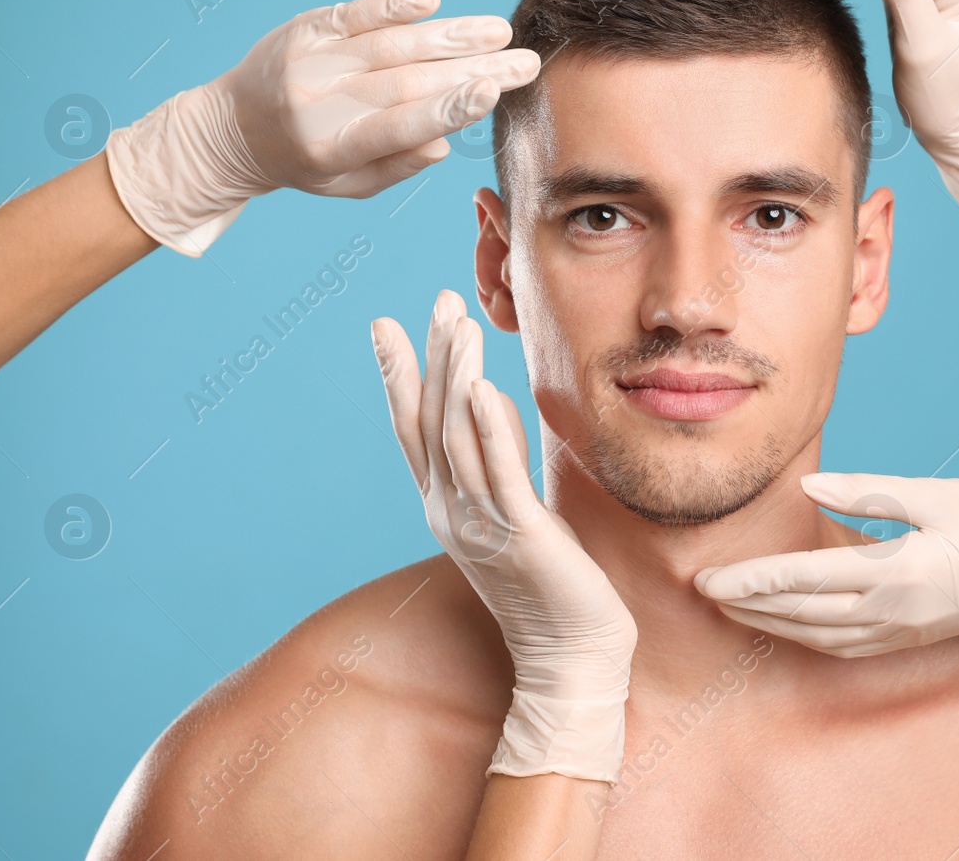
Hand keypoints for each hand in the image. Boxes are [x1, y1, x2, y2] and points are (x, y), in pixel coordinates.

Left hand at [107, 0, 539, 255]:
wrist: (231, 127)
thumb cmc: (305, 163)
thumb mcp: (347, 186)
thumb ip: (396, 167)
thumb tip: (444, 143)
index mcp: (332, 147)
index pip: (397, 126)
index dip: (446, 110)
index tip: (491, 94)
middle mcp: (319, 101)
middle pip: (408, 82)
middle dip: (473, 70)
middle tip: (526, 63)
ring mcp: (311, 60)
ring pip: (392, 44)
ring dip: (451, 37)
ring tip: (500, 33)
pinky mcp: (306, 29)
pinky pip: (354, 13)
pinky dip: (393, 6)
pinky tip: (432, 1)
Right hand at [372, 290, 635, 784]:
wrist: (571, 656)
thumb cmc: (551, 586)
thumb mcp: (513, 517)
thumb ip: (497, 468)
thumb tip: (487, 412)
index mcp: (447, 507)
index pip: (414, 430)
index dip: (398, 376)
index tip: (386, 326)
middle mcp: (453, 512)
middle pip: (431, 422)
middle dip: (430, 358)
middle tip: (435, 302)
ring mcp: (483, 525)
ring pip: (460, 439)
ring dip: (456, 377)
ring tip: (458, 325)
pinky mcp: (522, 536)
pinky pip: (499, 474)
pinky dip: (489, 429)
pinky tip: (483, 389)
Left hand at [694, 473, 958, 680]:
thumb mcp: (936, 496)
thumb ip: (867, 493)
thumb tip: (808, 488)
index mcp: (896, 573)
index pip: (803, 581)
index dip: (751, 581)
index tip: (707, 578)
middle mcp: (894, 612)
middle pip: (801, 615)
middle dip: (747, 605)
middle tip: (700, 591)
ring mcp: (904, 630)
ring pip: (819, 636)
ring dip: (770, 623)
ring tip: (732, 607)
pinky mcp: (913, 636)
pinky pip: (846, 644)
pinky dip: (807, 635)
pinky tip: (787, 624)